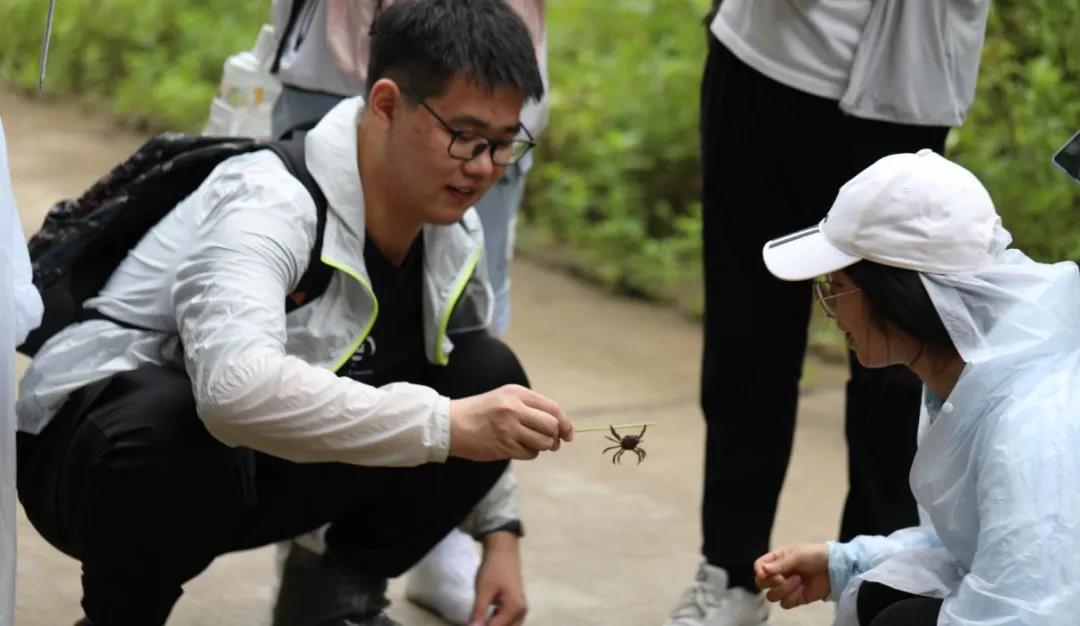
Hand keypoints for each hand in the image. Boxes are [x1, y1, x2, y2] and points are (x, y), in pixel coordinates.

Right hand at [449, 384, 573, 460]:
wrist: (450, 424)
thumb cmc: (480, 411)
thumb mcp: (505, 397)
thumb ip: (530, 406)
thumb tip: (558, 424)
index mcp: (516, 393)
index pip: (552, 408)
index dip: (564, 422)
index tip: (568, 432)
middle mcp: (514, 409)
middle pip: (551, 426)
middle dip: (556, 437)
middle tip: (554, 442)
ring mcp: (508, 429)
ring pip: (543, 442)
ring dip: (543, 446)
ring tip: (533, 443)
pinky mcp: (503, 446)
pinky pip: (530, 453)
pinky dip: (530, 453)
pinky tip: (519, 447)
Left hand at [470, 532, 526, 625]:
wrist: (503, 551)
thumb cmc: (493, 569)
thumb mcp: (483, 591)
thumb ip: (479, 613)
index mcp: (515, 609)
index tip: (470, 623)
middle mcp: (521, 613)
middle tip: (475, 620)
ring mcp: (520, 611)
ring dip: (493, 624)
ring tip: (479, 619)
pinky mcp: (515, 608)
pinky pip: (507, 622)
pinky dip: (495, 622)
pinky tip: (485, 617)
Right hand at [753, 543, 830, 608]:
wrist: (835, 569)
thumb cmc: (816, 556)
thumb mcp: (798, 554)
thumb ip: (780, 563)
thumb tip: (762, 570)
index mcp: (777, 559)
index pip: (759, 567)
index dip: (760, 571)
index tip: (767, 573)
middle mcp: (779, 574)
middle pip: (761, 583)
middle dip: (771, 582)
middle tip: (783, 578)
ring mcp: (786, 588)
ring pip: (771, 596)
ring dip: (783, 590)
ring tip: (798, 581)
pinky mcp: (795, 599)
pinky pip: (784, 604)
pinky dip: (791, 598)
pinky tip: (801, 591)